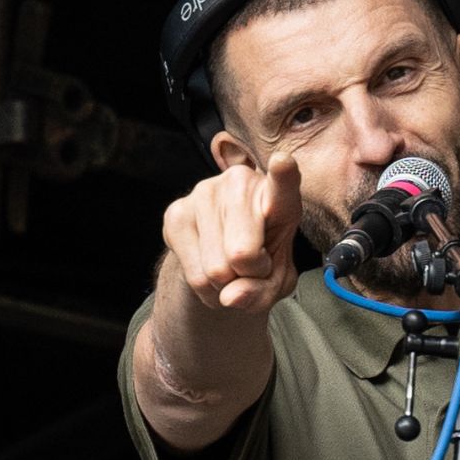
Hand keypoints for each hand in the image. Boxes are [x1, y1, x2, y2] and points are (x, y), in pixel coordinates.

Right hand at [160, 151, 303, 313]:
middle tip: (252, 267)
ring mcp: (204, 193)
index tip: (283, 162)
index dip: (283, 175)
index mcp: (278, 194)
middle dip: (249, 276)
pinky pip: (195, 276)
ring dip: (226, 286)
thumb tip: (230, 297)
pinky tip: (211, 274)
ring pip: (216, 270)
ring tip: (232, 269)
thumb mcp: (277, 280)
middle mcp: (240, 183)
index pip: (283, 184)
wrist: (224, 258)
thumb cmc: (262, 259)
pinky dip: (207, 290)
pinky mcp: (176, 213)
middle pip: (243, 255)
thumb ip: (265, 291)